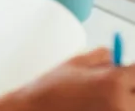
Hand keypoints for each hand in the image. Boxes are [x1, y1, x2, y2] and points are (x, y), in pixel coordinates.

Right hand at [0, 49, 134, 110]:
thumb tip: (116, 57)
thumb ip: (101, 57)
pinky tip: (98, 106)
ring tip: (102, 98)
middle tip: (115, 85)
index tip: (128, 72)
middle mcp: (122, 104)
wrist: (38, 110)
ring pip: (132, 105)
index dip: (133, 71)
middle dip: (129, 87)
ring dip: (124, 100)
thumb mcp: (76, 63)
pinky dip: (114, 108)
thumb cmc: (53, 88)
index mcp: (113, 81)